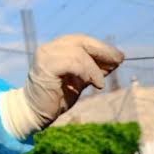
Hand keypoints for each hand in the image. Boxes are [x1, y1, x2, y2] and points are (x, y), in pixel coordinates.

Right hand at [0, 34, 123, 139]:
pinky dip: (88, 72)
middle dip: (103, 51)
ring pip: (78, 52)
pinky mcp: (45, 67)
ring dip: (95, 68)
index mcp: (56, 48)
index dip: (101, 47)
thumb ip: (93, 69)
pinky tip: (95, 84)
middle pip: (82, 41)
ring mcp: (46, 55)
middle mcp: (50, 48)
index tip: (119, 57)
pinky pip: (73, 63)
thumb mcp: (80, 80)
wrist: (34, 113)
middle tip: (119, 61)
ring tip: (100, 83)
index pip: (82, 40)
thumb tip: (115, 60)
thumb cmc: (56, 97)